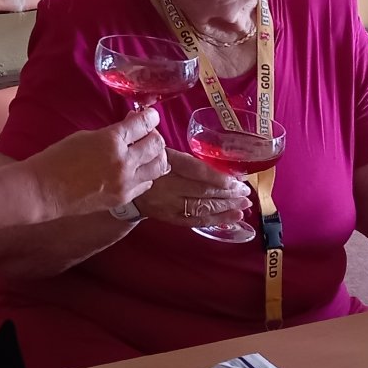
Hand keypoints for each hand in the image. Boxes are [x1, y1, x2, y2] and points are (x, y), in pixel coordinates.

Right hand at [25, 108, 169, 217]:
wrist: (45, 190)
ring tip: (144, 153)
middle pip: (157, 144)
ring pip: (159, 166)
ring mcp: (126, 182)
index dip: (150, 117)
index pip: (144, 124)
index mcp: (112, 141)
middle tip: (145, 134)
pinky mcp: (124, 198)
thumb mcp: (86, 136)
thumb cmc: (58, 158)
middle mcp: (124, 161)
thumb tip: (130, 127)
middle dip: (154, 135)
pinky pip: (146, 183)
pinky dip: (146, 174)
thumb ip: (112, 132)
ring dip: (155, 156)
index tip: (149, 115)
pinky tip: (135, 170)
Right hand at [134, 150, 251, 225]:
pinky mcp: (169, 217)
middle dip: (228, 194)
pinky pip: (195, 220)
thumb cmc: (145, 161)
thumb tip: (215, 150)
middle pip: (202, 192)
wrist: (122, 184)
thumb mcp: (156, 147)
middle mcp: (167, 185)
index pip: (195, 171)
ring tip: (244, 205)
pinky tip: (233, 218)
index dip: (217, 178)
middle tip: (245, 192)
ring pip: (201, 208)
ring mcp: (168, 204)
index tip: (236, 181)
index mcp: (165, 162)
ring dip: (226, 208)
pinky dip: (216, 220)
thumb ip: (180, 150)